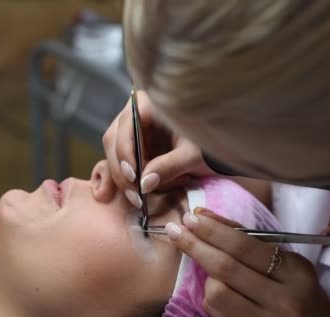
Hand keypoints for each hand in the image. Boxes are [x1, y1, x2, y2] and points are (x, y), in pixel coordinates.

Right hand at [102, 90, 213, 205]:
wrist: (215, 148)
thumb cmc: (207, 143)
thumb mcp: (193, 154)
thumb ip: (170, 166)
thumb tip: (144, 184)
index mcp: (149, 104)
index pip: (126, 126)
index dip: (124, 152)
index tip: (133, 177)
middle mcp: (135, 113)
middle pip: (114, 140)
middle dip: (121, 170)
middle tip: (135, 196)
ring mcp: (131, 130)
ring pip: (114, 153)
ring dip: (123, 178)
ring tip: (139, 199)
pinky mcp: (132, 146)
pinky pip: (121, 162)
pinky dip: (126, 178)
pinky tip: (133, 193)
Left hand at [165, 208, 329, 316]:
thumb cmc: (300, 291)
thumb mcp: (287, 262)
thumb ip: (249, 239)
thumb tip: (204, 215)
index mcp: (294, 273)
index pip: (245, 246)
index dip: (214, 230)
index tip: (192, 216)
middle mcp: (281, 301)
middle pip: (226, 268)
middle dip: (195, 244)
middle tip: (175, 228)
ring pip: (216, 291)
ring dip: (206, 273)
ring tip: (210, 266)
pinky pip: (215, 310)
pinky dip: (211, 293)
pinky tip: (217, 286)